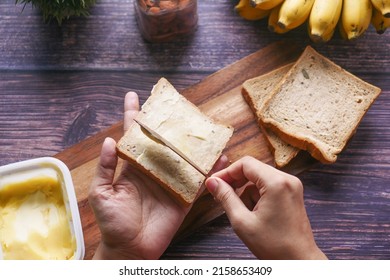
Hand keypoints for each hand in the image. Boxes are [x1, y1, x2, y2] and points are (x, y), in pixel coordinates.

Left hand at [89, 91, 227, 258]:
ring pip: (184, 157)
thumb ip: (104, 168)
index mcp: (133, 166)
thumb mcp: (101, 194)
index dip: (133, 115)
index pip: (133, 135)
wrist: (130, 248)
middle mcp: (153, 169)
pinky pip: (198, 180)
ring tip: (205, 127)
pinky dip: (210, 169)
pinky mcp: (184, 196)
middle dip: (168, 123)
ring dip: (194, 143)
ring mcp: (170, 181)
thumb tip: (108, 141)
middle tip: (176, 105)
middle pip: (163, 141)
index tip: (133, 95)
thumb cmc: (112, 223)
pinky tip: (221, 157)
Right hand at [205, 156, 326, 259]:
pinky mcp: (292, 193)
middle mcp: (287, 179)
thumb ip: (226, 197)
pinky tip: (254, 213)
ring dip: (246, 191)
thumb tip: (212, 182)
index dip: (227, 172)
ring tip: (243, 212)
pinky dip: (257, 195)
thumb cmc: (274, 245)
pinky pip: (268, 185)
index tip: (214, 183)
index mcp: (276, 183)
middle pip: (253, 169)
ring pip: (259, 178)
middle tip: (221, 195)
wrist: (299, 261)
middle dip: (236, 182)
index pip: (245, 164)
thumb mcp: (242, 221)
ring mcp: (292, 186)